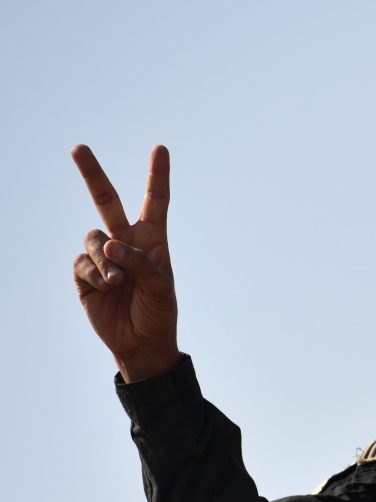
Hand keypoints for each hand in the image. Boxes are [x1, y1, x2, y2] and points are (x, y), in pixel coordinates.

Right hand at [72, 145, 179, 381]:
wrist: (141, 342)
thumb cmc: (159, 312)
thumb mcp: (161, 287)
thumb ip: (140, 262)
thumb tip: (108, 244)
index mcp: (152, 239)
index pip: (155, 201)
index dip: (156, 175)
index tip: (160, 148)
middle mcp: (126, 241)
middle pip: (107, 201)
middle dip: (92, 174)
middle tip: (77, 148)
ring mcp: (103, 256)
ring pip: (92, 238)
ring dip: (104, 260)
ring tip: (117, 282)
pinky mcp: (84, 274)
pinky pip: (82, 262)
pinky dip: (94, 274)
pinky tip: (105, 288)